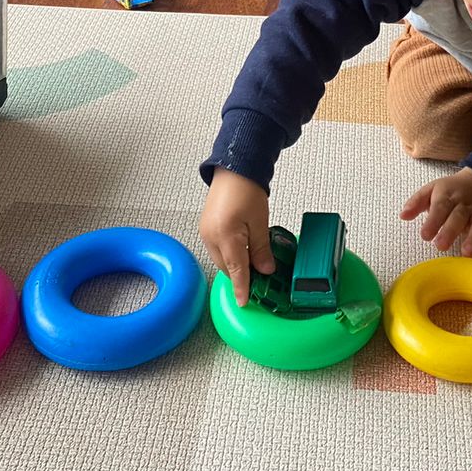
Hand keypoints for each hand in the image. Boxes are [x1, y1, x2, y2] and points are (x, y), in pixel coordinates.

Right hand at [198, 167, 276, 306]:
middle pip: (227, 267)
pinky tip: (242, 250)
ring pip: (222, 259)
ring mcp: (206, 232)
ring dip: (236, 264)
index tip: (244, 302)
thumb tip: (265, 270)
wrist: (234, 168)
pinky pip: (218, 249)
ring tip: (254, 263)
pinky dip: (230, 253)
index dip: (242, 288)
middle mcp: (211, 236)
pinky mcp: (206, 227)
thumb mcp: (260, 221)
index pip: (236, 270)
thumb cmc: (246, 188)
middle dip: (241, 275)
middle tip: (260, 280)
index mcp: (225, 236)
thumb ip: (262, 249)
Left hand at [400, 167, 471, 258]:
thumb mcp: (431, 189)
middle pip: (458, 216)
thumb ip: (416, 202)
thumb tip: (403, 215)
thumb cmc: (450, 191)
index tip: (425, 235)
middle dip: (450, 231)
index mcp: (448, 195)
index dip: (433, 221)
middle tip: (440, 246)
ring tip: (466, 253)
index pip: (440, 207)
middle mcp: (464, 205)